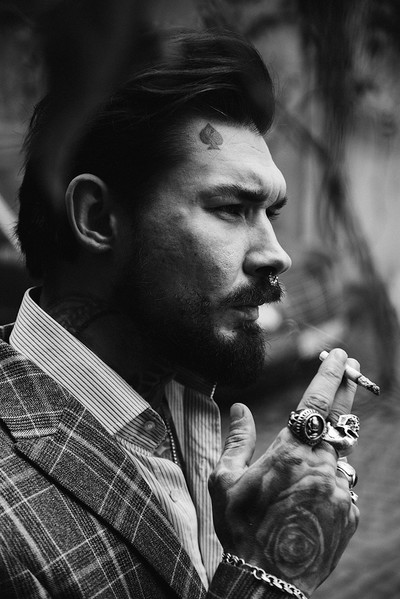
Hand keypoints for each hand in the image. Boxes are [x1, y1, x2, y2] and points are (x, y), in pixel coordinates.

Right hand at [209, 348, 359, 595]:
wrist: (266, 581)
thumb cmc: (240, 528)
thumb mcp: (225, 481)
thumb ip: (236, 439)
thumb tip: (238, 407)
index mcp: (290, 452)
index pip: (316, 402)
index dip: (330, 374)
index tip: (341, 355)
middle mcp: (321, 466)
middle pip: (339, 420)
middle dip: (346, 390)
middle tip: (355, 368)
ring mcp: (340, 490)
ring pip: (340, 455)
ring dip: (329, 448)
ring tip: (304, 464)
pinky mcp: (350, 512)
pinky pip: (342, 485)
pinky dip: (329, 482)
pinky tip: (306, 500)